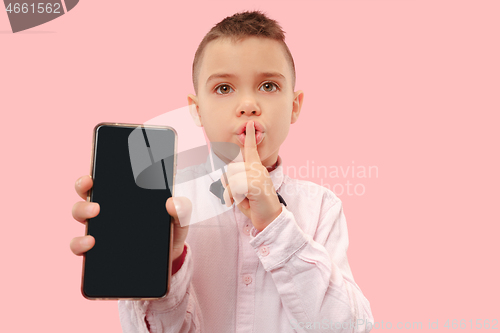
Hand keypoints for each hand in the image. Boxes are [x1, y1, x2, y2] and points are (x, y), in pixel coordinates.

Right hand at [69, 175, 191, 261]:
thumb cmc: (170, 231)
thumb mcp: (179, 218)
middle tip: (97, 200)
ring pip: (79, 215)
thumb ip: (182, 208)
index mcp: (124, 195)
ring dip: (82, 213)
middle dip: (83, 190)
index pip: (104, 178)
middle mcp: (107, 209)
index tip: (92, 176)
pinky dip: (80, 243)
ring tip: (94, 216)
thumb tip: (172, 202)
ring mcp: (100, 228)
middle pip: (86, 193)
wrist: (168, 259)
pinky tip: (91, 244)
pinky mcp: (97, 249)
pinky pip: (80, 245)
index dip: (93, 174)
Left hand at [222, 121, 281, 230]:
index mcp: (257, 169)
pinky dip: (235, 197)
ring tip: (245, 199)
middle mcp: (259, 169)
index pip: (252, 150)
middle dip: (230, 185)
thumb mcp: (242, 192)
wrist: (270, 220)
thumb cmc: (256, 206)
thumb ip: (234, 182)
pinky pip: (234, 186)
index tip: (250, 124)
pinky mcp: (256, 183)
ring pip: (231, 178)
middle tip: (241, 196)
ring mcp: (258, 175)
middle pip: (231, 169)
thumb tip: (223, 175)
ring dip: (233, 192)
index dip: (250, 137)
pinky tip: (247, 201)